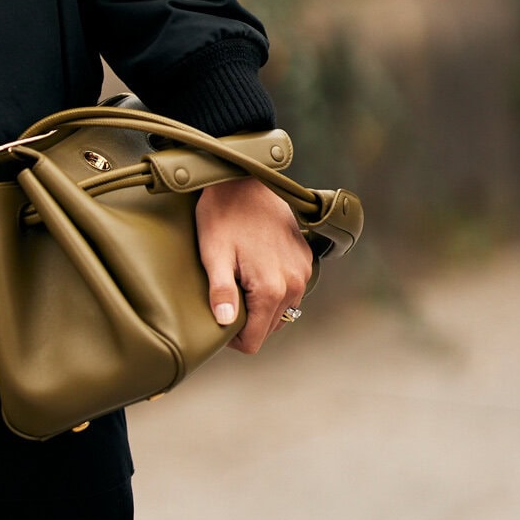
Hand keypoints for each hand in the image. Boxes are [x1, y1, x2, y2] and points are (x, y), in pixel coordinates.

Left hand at [195, 176, 312, 353]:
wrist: (244, 178)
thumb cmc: (223, 215)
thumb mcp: (213, 253)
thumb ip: (221, 291)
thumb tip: (226, 323)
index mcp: (271, 288)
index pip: (255, 340)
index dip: (233, 338)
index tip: (219, 319)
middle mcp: (294, 283)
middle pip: (270, 327)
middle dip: (248, 321)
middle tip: (226, 298)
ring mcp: (303, 270)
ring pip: (282, 309)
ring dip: (262, 305)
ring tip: (240, 282)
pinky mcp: (306, 257)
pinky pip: (292, 288)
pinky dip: (275, 288)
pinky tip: (255, 269)